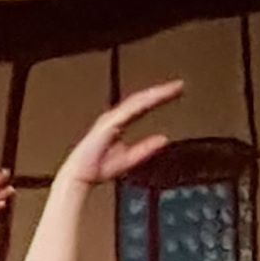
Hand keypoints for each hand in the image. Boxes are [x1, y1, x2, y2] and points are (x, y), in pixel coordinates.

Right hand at [63, 82, 182, 187]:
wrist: (79, 175)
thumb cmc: (97, 168)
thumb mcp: (129, 159)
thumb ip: (145, 148)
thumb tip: (164, 139)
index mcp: (120, 122)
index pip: (143, 106)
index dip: (159, 98)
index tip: (176, 92)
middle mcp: (115, 117)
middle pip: (142, 99)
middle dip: (160, 92)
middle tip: (179, 85)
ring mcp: (111, 118)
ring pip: (137, 101)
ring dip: (154, 94)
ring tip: (171, 89)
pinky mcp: (108, 123)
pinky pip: (129, 110)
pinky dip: (142, 103)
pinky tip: (154, 99)